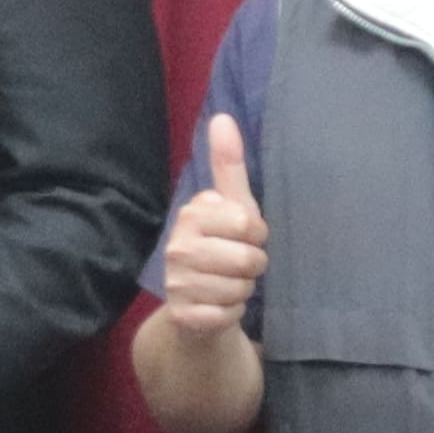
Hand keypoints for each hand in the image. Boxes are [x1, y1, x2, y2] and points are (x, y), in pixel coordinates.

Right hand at [151, 114, 269, 336]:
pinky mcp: (183, 315)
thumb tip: (222, 117)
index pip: (248, 224)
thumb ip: (228, 165)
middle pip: (248, 259)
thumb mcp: (230, 206)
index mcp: (191, 214)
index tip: (244, 238)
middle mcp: (177, 247)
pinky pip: (230, 314)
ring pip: (241, 288)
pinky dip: (232, 313)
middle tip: (238, 265)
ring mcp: (176, 283)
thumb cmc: (220, 248)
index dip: (257, 236)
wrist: (195, 307)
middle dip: (253, 266)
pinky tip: (218, 306)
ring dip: (243, 290)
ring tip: (227, 285)